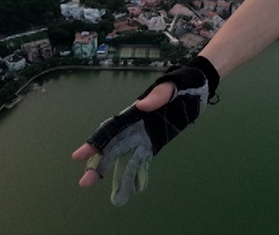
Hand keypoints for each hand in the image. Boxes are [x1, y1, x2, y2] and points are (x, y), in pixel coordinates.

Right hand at [71, 57, 218, 205]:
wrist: (199, 87)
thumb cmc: (181, 83)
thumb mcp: (171, 86)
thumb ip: (158, 96)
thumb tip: (141, 106)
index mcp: (135, 113)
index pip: (111, 129)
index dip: (96, 142)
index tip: (80, 155)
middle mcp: (136, 127)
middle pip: (113, 148)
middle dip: (99, 164)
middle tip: (84, 182)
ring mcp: (145, 136)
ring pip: (126, 157)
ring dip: (117, 174)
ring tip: (110, 194)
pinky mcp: (157, 142)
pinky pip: (144, 160)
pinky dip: (137, 174)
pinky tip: (132, 189)